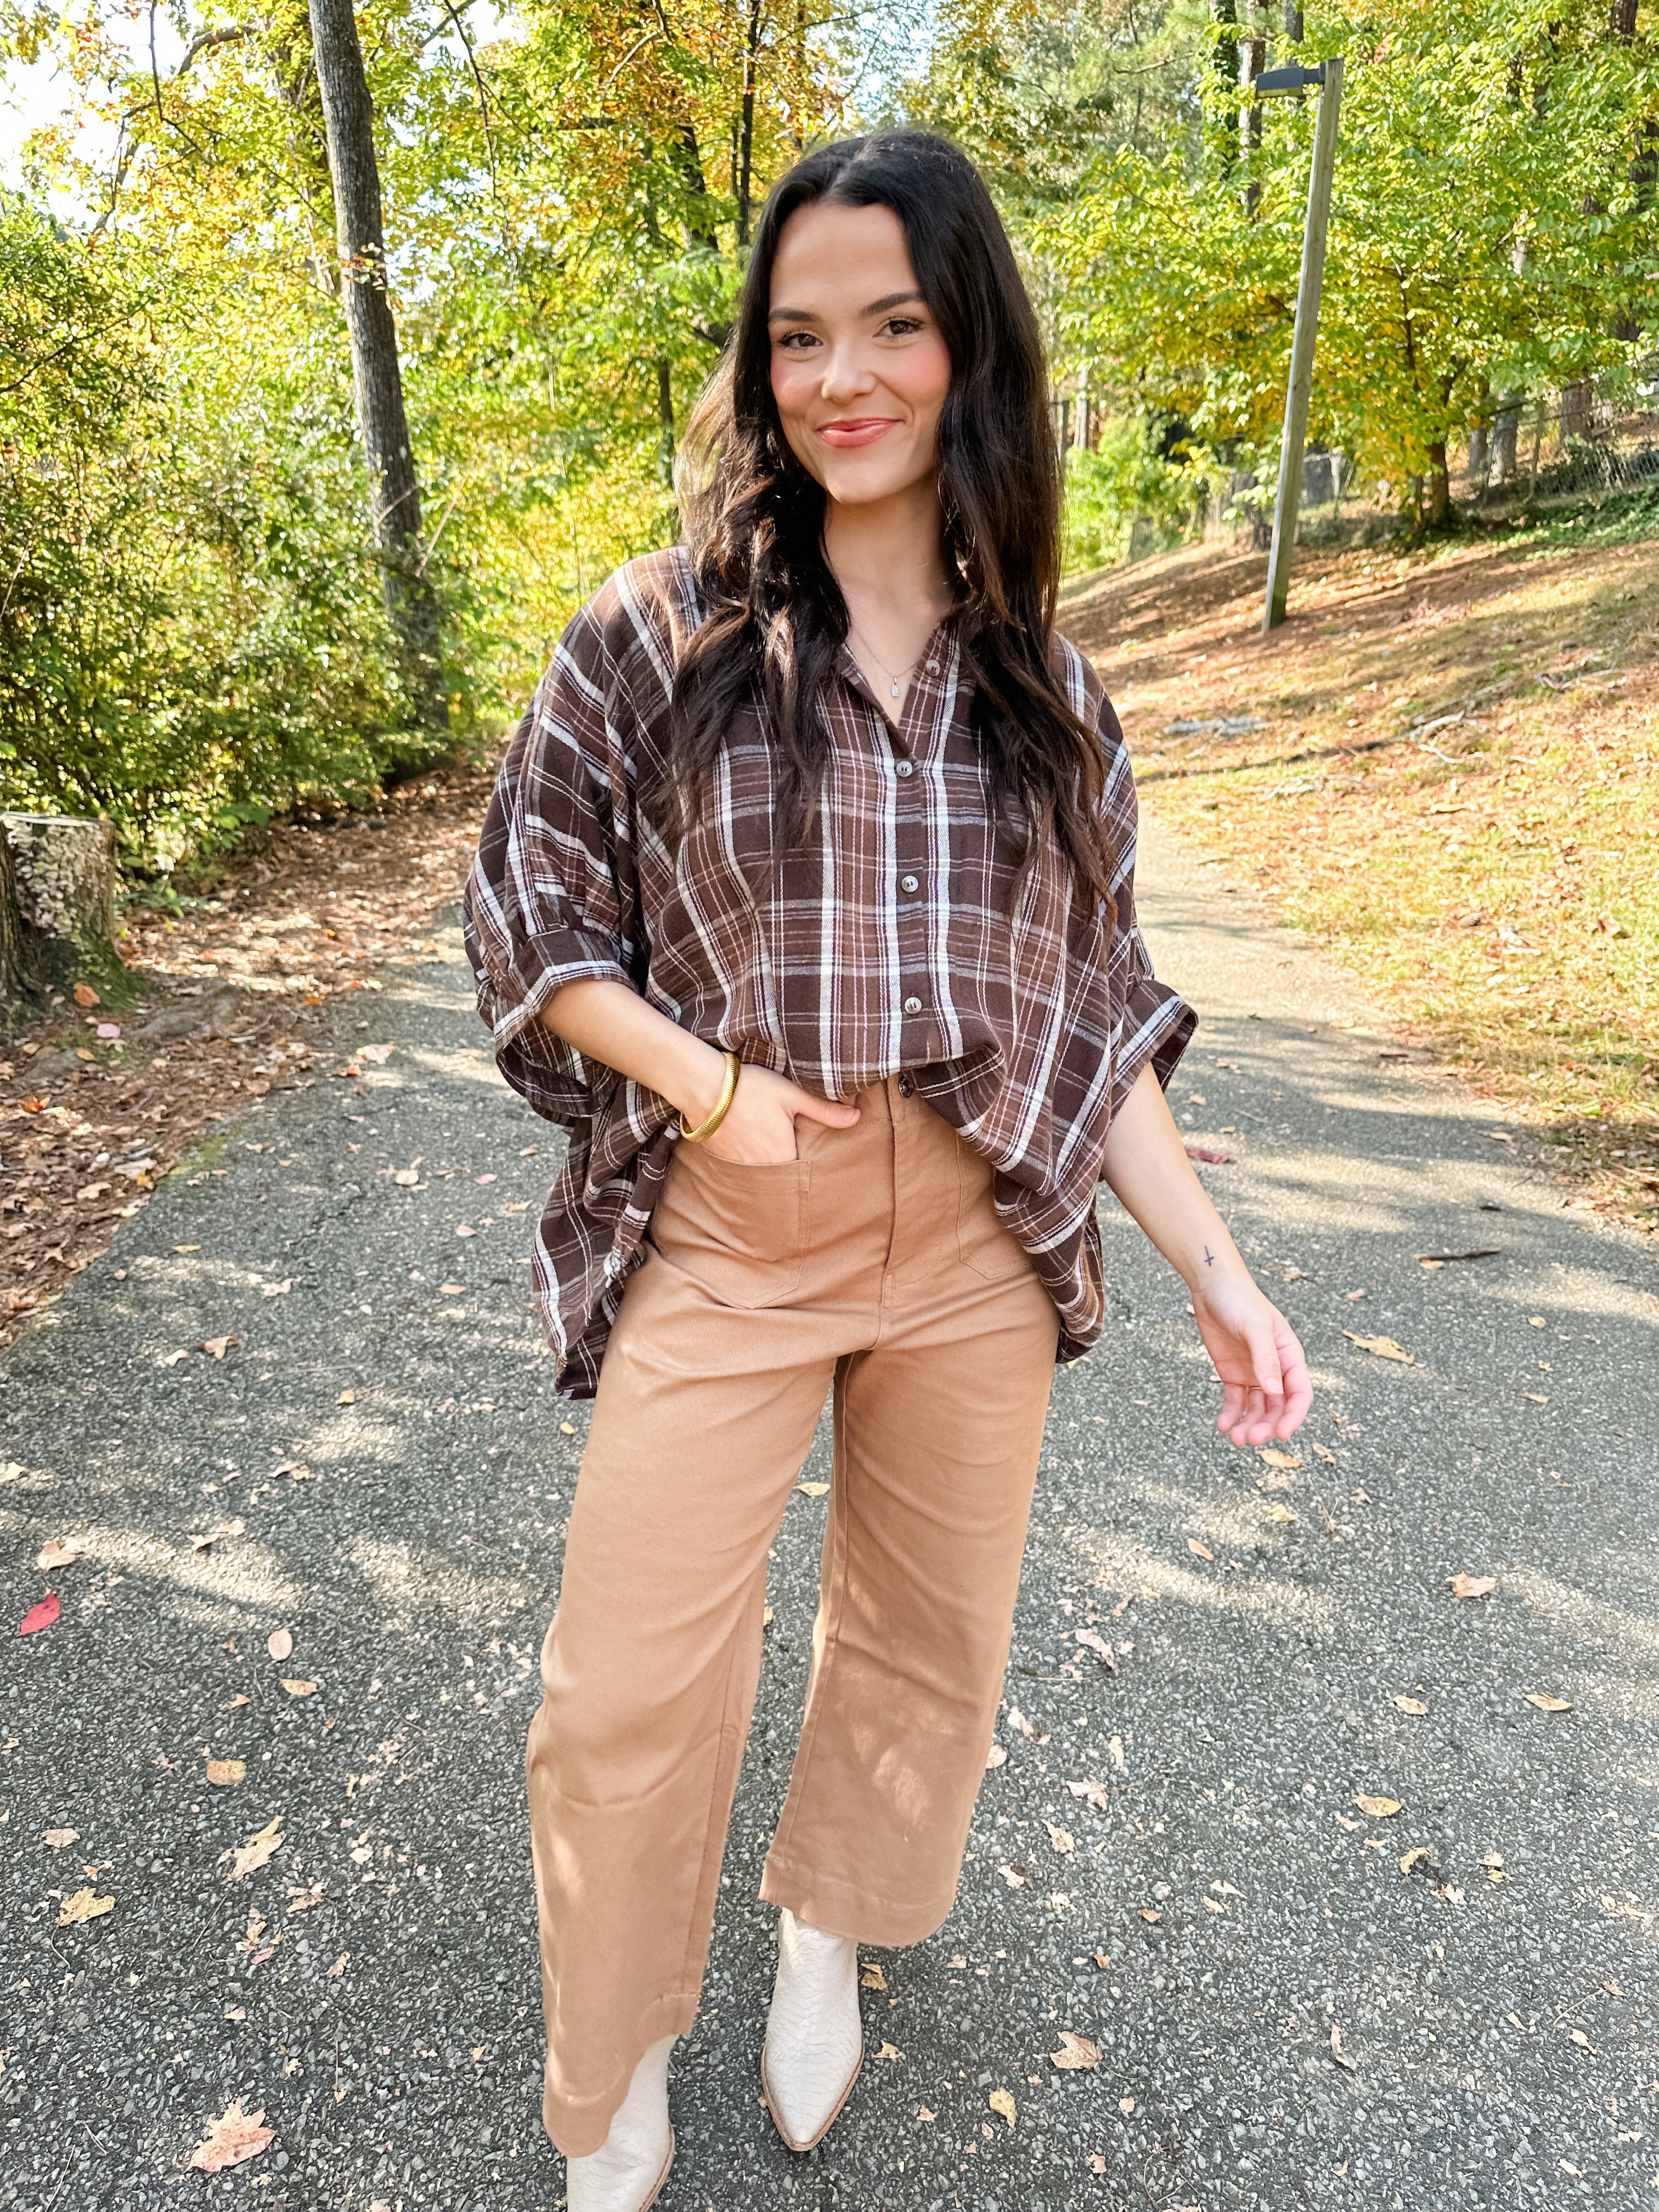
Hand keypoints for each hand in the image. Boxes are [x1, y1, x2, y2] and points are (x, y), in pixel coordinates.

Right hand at [697, 1062, 859, 1164]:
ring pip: (762, 1172)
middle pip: (783, 1175)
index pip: (804, 1172)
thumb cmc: (750, 1088)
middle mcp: (762, 1168)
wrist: (703, 1086)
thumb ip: (824, 1110)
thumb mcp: (792, 1095)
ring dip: (768, 1163)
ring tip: (769, 1145)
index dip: (810, 1165)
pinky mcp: (723, 1161)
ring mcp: (740, 1167)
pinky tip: (749, 1142)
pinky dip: (749, 1159)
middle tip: (789, 1148)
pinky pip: (743, 1167)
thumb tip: (856, 1118)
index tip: (813, 1157)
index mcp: (784, 1155)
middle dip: (790, 1169)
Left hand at [1190, 1273, 1312, 1446]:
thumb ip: (1266, 1359)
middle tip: (1249, 1439)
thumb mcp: (1255, 1327)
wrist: (1212, 1287)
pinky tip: (1222, 1425)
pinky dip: (1231, 1415)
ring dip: (1249, 1425)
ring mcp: (1254, 1373)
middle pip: (1277, 1407)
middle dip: (1266, 1426)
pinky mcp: (1232, 1374)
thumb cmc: (1240, 1300)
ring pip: (1257, 1409)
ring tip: (1235, 1439)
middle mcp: (1275, 1369)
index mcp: (1289, 1357)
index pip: (1299, 1394)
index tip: (1281, 1435)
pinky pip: (1235, 1401)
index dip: (1293, 1416)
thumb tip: (1275, 1392)